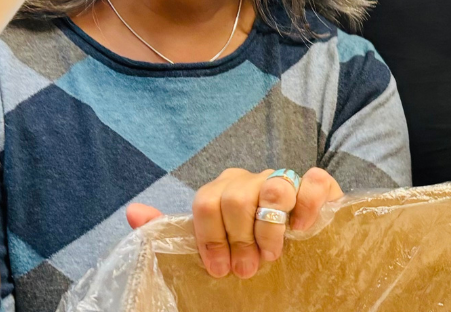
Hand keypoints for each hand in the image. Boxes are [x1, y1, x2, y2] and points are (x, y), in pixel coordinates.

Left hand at [129, 167, 342, 278]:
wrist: (296, 255)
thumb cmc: (248, 251)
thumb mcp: (210, 245)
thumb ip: (172, 231)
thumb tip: (133, 211)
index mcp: (223, 190)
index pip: (205, 201)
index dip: (211, 239)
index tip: (219, 270)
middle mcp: (252, 180)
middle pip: (235, 197)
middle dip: (240, 240)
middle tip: (248, 269)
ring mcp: (285, 180)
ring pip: (273, 187)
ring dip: (270, 229)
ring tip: (272, 254)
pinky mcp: (318, 185)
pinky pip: (313, 180)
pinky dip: (307, 205)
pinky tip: (301, 229)